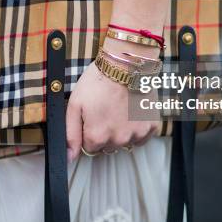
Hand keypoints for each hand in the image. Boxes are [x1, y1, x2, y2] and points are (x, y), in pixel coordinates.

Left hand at [65, 38, 160, 161]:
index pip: (90, 147)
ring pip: (125, 142)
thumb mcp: (75, 104)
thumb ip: (71, 134)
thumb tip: (69, 158)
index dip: (89, 131)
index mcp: (97, 137)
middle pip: (107, 146)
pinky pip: (142, 137)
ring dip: (121, 131)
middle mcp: (118, 141)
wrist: (126, 64)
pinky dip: (137, 128)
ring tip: (119, 109)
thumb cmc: (98, 81)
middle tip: (105, 110)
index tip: (92, 115)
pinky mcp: (152, 126)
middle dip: (105, 132)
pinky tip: (132, 113)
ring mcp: (136, 134)